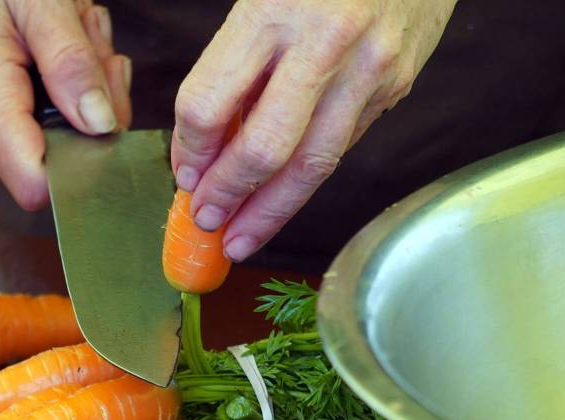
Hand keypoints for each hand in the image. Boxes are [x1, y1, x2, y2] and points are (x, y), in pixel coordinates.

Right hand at [0, 0, 131, 209]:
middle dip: (91, 101)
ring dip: (80, 86)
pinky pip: (40, 122)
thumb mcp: (37, 1)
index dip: (82, 164)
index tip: (104, 116)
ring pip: (57, 135)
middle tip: (88, 40)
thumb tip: (100, 123)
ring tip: (68, 33)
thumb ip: (72, 62)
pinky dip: (61, 88)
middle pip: (59, 155)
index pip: (36, 184)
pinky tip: (53, 49)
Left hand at [171, 0, 456, 260]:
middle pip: (263, 150)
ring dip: (270, 212)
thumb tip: (205, 141)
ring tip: (240, 238)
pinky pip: (341, 145)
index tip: (183, 172)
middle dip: (227, 195)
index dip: (189, 149)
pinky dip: (306, 178)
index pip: (209, 104)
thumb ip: (231, 59)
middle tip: (204, 221)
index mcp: (273, 11)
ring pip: (312, 165)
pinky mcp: (396, 84)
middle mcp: (325, 44)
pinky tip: (282, 197)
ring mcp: (369, 69)